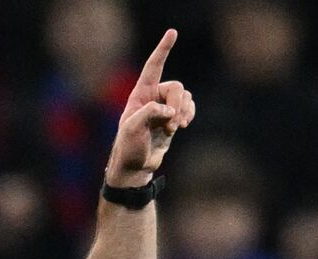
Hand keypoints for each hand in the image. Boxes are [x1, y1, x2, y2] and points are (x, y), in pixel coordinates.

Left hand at [106, 30, 195, 185]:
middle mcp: (153, 97)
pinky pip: (189, 107)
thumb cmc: (128, 147)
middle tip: (172, 124)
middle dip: (178, 104)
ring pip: (185, 97)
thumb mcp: (132, 129)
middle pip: (176, 87)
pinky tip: (183, 125)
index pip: (153, 67)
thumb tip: (169, 110)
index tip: (172, 32)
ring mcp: (165, 108)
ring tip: (175, 128)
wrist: (135, 167)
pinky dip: (189, 114)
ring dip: (184, 111)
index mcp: (140, 94)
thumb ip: (149, 113)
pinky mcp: (173, 119)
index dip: (163, 50)